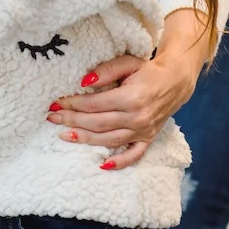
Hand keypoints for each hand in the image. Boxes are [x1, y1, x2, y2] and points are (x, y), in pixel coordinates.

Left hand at [47, 53, 197, 169]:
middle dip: (72, 120)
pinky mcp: (148, 139)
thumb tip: (84, 82)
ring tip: (64, 135)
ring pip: (109, 139)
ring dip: (84, 139)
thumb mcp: (128, 62)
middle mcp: (137, 117)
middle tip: (52, 117)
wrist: (175, 81)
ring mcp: (143, 131)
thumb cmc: (148, 69)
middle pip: (98, 123)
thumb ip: (107, 70)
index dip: (74, 103)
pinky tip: (101, 165)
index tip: (57, 102)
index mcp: (132, 97)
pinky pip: (133, 155)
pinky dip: (119, 162)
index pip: (95, 104)